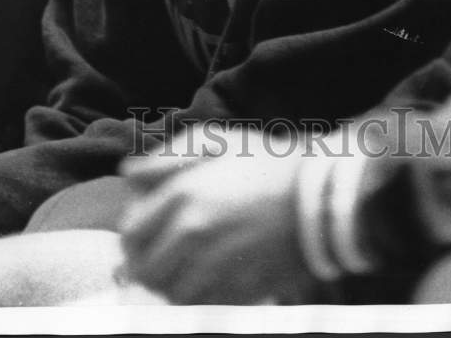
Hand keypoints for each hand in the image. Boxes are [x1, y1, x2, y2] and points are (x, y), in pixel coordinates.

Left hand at [116, 128, 315, 303]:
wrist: (321, 196)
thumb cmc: (268, 163)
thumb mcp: (219, 142)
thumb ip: (168, 156)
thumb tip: (128, 171)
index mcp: (185, 195)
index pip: (132, 232)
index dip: (133, 236)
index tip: (144, 232)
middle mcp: (194, 234)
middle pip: (146, 270)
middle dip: (147, 265)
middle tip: (160, 256)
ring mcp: (217, 266)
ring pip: (169, 294)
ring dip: (170, 285)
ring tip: (183, 270)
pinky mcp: (240, 291)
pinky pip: (200, 308)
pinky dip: (197, 300)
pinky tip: (208, 282)